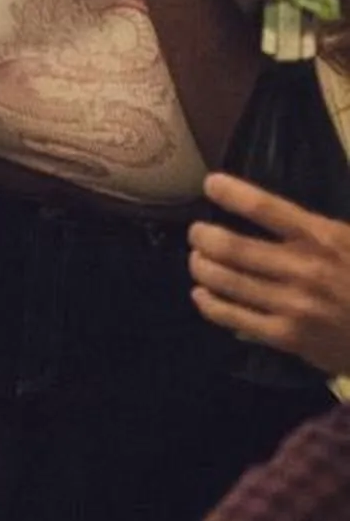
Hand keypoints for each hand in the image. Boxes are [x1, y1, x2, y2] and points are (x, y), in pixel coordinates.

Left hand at [189, 171, 349, 375]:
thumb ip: (315, 229)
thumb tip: (267, 212)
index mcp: (324, 239)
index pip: (265, 208)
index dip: (232, 193)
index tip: (211, 184)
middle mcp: (304, 269)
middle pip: (231, 246)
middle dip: (203, 236)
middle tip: (196, 232)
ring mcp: (292, 305)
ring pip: (224, 281)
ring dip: (201, 266)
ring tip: (198, 259)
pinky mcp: (285, 336)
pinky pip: (231, 317)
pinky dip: (207, 303)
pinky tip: (201, 294)